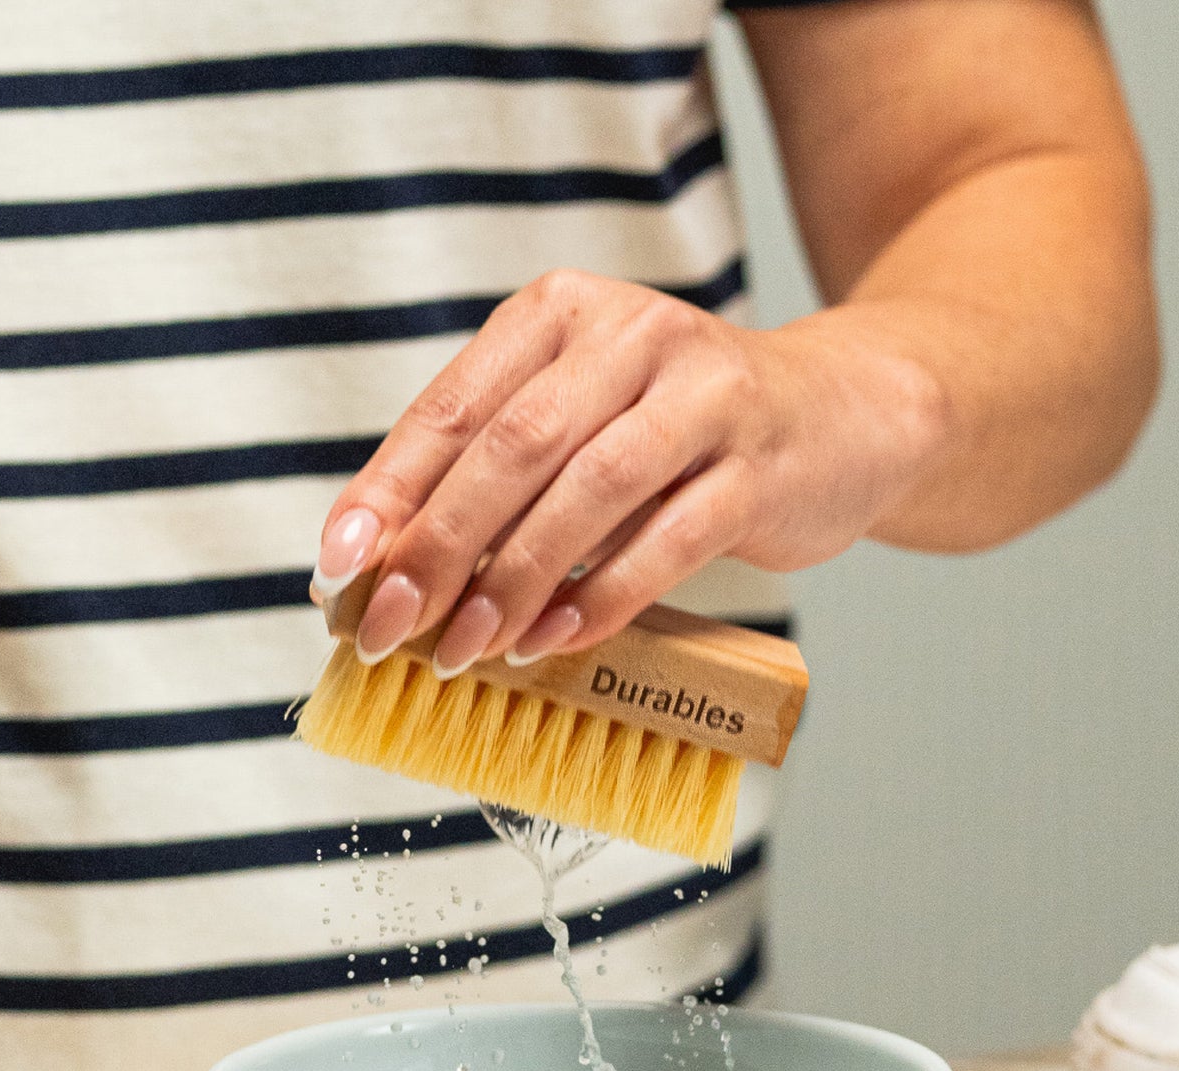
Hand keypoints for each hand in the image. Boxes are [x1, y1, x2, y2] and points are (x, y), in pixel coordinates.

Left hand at [311, 268, 944, 674]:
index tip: (337, 570)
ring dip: (513, 580)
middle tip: (390, 627)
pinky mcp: (759, 466)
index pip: (453, 407)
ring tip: (464, 649)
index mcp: (563, 312)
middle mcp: (632, 334)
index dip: (388, 493)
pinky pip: (669, 539)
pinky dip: (602, 597)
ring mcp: (705, 395)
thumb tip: (385, 567)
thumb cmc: (684, 433)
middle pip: (513, 446)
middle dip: (438, 546)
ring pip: (588, 491)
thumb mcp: (583, 419)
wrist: (840, 416)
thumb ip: (498, 473)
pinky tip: (553, 641)